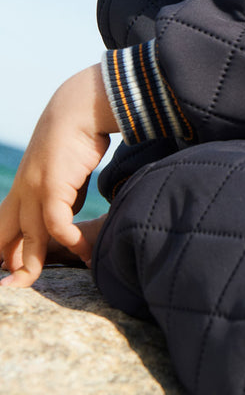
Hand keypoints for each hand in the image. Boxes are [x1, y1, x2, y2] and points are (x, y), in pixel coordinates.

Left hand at [0, 65, 116, 287]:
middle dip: (5, 266)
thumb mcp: (65, 172)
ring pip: (27, 238)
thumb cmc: (76, 136)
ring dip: (32, 266)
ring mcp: (34, 189)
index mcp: (22, 188)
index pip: (4, 229)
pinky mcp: (52, 186)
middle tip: (8, 290)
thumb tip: (70, 214)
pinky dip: (69, 241)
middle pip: (4, 238)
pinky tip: (83, 251)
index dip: (4, 252)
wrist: (78, 108)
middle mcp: (22, 191)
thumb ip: (65, 195)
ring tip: (37, 284)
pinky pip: (57, 225)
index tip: (10, 272)